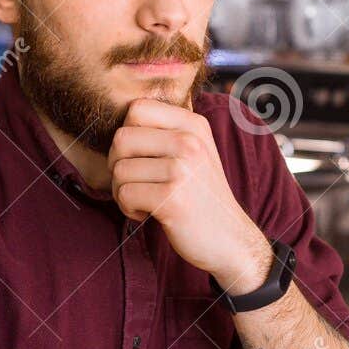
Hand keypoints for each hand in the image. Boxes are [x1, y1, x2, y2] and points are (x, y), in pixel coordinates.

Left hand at [108, 99, 272, 294]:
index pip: (137, 109)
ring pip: (119, 170)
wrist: (230, 239)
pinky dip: (129, 208)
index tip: (140, 158)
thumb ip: (165, 132)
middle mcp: (189, 142)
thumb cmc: (201, 196)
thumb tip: (119, 122)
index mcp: (194, 125)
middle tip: (136, 183)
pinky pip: (125, 195)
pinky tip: (148, 214)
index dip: (128, 135)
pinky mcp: (171, 198)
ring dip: (122, 192)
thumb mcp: (194, 153)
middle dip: (118, 165)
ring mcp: (182, 169)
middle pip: (121, 138)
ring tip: (145, 201)